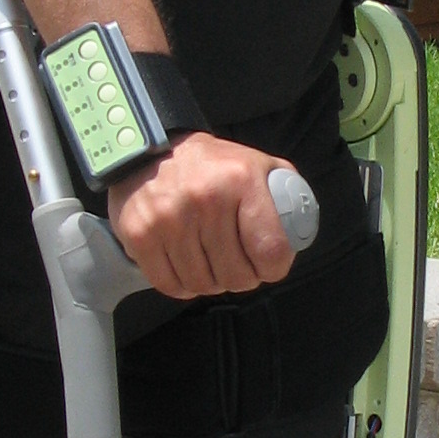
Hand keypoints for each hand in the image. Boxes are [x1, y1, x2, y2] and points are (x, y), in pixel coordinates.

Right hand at [106, 133, 299, 297]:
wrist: (149, 152)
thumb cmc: (213, 168)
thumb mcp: (258, 166)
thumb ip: (285, 196)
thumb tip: (298, 234)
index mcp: (241, 180)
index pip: (271, 251)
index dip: (274, 268)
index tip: (268, 264)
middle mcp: (205, 199)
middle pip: (237, 275)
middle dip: (242, 278)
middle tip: (237, 265)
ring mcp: (169, 218)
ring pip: (203, 285)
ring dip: (211, 281)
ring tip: (210, 262)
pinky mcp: (140, 234)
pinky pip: (170, 285)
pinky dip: (181, 285)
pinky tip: (186, 266)